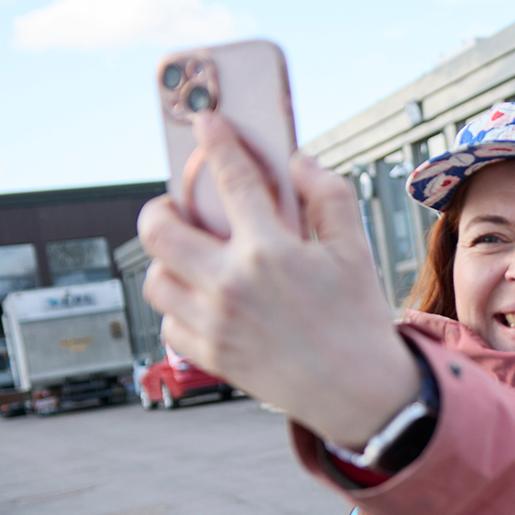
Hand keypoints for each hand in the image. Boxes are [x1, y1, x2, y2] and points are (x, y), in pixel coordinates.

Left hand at [138, 113, 418, 447]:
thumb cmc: (359, 319)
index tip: (207, 122)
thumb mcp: (355, 250)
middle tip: (174, 208)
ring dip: (168, 263)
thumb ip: (328, 196)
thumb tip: (298, 162)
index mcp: (270, 251)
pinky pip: (168, 322)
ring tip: (192, 259)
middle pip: (158, 231)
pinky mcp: (210, 355)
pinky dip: (180, 307)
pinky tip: (204, 300)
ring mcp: (215, 323)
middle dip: (159, 209)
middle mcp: (232, 285)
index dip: (216, 141)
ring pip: (156, 279)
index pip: (230, 178)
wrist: (359, 393)